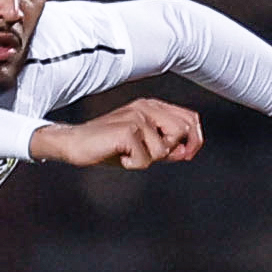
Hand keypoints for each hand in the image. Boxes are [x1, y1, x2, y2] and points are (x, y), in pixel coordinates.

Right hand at [28, 98, 203, 169]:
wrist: (75, 144)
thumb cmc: (107, 147)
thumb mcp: (142, 147)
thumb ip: (166, 147)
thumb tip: (186, 152)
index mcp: (152, 106)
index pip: (190, 118)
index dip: (195, 139)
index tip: (187, 155)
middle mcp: (147, 107)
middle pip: (182, 131)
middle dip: (170, 151)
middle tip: (147, 156)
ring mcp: (137, 117)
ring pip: (163, 150)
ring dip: (147, 160)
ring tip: (128, 154)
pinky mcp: (128, 130)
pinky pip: (145, 159)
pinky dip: (132, 165)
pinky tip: (119, 157)